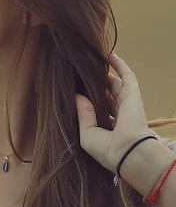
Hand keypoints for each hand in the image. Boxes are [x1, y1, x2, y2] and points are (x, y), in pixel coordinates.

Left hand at [75, 52, 155, 172]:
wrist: (128, 151)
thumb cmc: (107, 149)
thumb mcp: (87, 133)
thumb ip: (83, 113)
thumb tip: (76, 95)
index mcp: (108, 128)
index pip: (97, 110)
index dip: (86, 99)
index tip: (73, 89)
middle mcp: (118, 115)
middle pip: (104, 95)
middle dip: (93, 85)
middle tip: (78, 73)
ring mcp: (126, 103)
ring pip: (114, 83)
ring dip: (104, 72)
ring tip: (90, 61)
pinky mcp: (132, 94)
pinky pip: (126, 75)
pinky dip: (118, 64)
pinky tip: (108, 54)